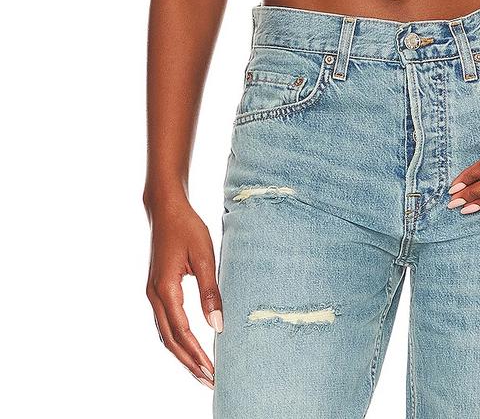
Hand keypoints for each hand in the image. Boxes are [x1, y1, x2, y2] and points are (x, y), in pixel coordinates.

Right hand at [144, 196, 222, 387]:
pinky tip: (188, 346)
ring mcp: (152, 293)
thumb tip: (218, 325)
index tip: (213, 371)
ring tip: (200, 371)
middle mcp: (154, 296)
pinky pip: (164, 323)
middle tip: (209, 380)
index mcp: (166, 289)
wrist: (165, 209)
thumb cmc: (187, 228)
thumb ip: (211, 291)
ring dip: (182, 354)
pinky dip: (176, 340)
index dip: (197, 354)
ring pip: (165, 334)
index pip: (182, 332)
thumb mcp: (204, 256)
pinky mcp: (156, 289)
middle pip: (170, 340)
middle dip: (189, 363)